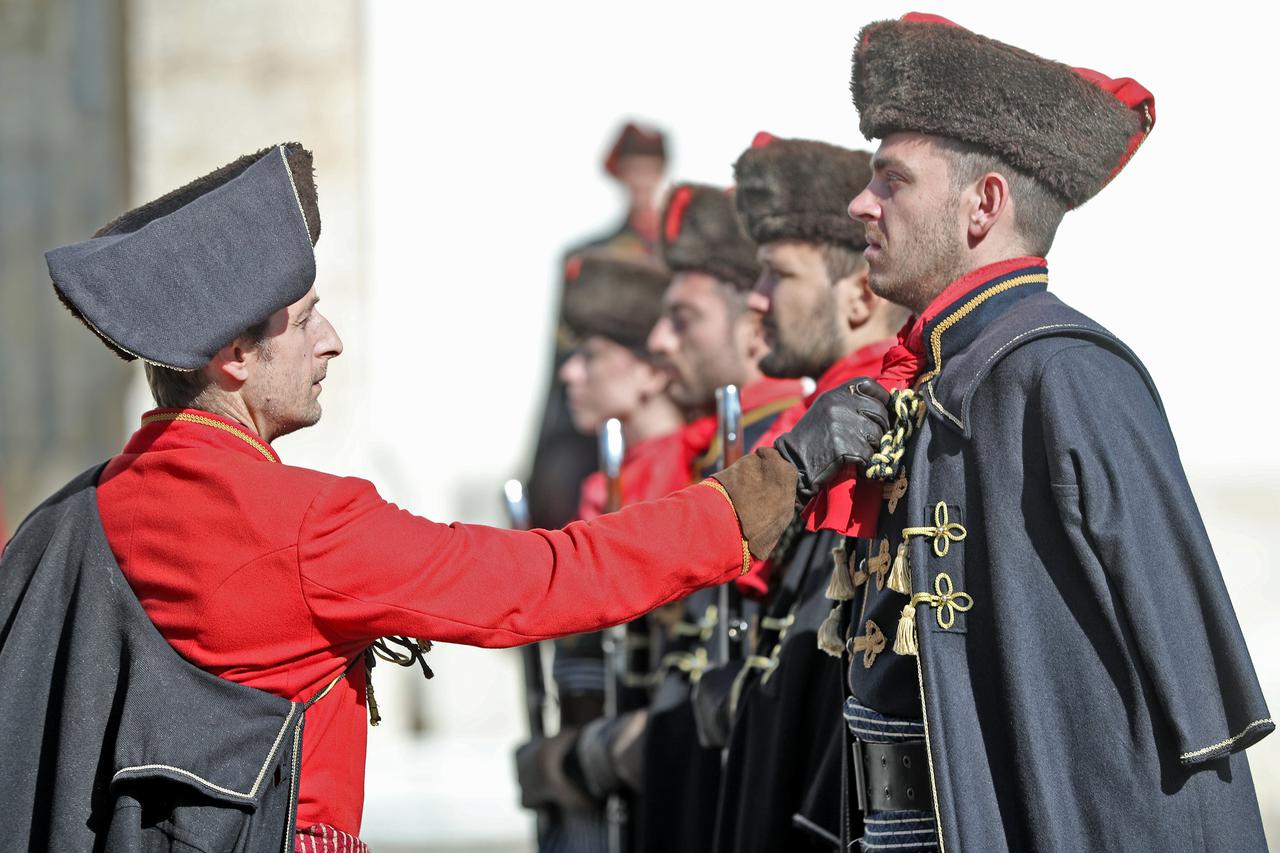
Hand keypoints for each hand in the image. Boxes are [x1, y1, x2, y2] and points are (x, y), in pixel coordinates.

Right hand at [773, 378, 890, 503]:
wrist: (793, 462)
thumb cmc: (812, 439)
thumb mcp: (825, 411)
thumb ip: (847, 403)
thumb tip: (882, 404)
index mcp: (833, 395)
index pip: (867, 384)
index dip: (882, 396)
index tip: (886, 408)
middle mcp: (837, 406)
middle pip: (879, 412)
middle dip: (880, 428)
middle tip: (870, 439)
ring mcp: (841, 426)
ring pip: (877, 435)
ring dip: (872, 447)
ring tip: (856, 451)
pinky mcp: (843, 446)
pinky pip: (869, 454)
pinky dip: (865, 462)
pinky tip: (852, 462)